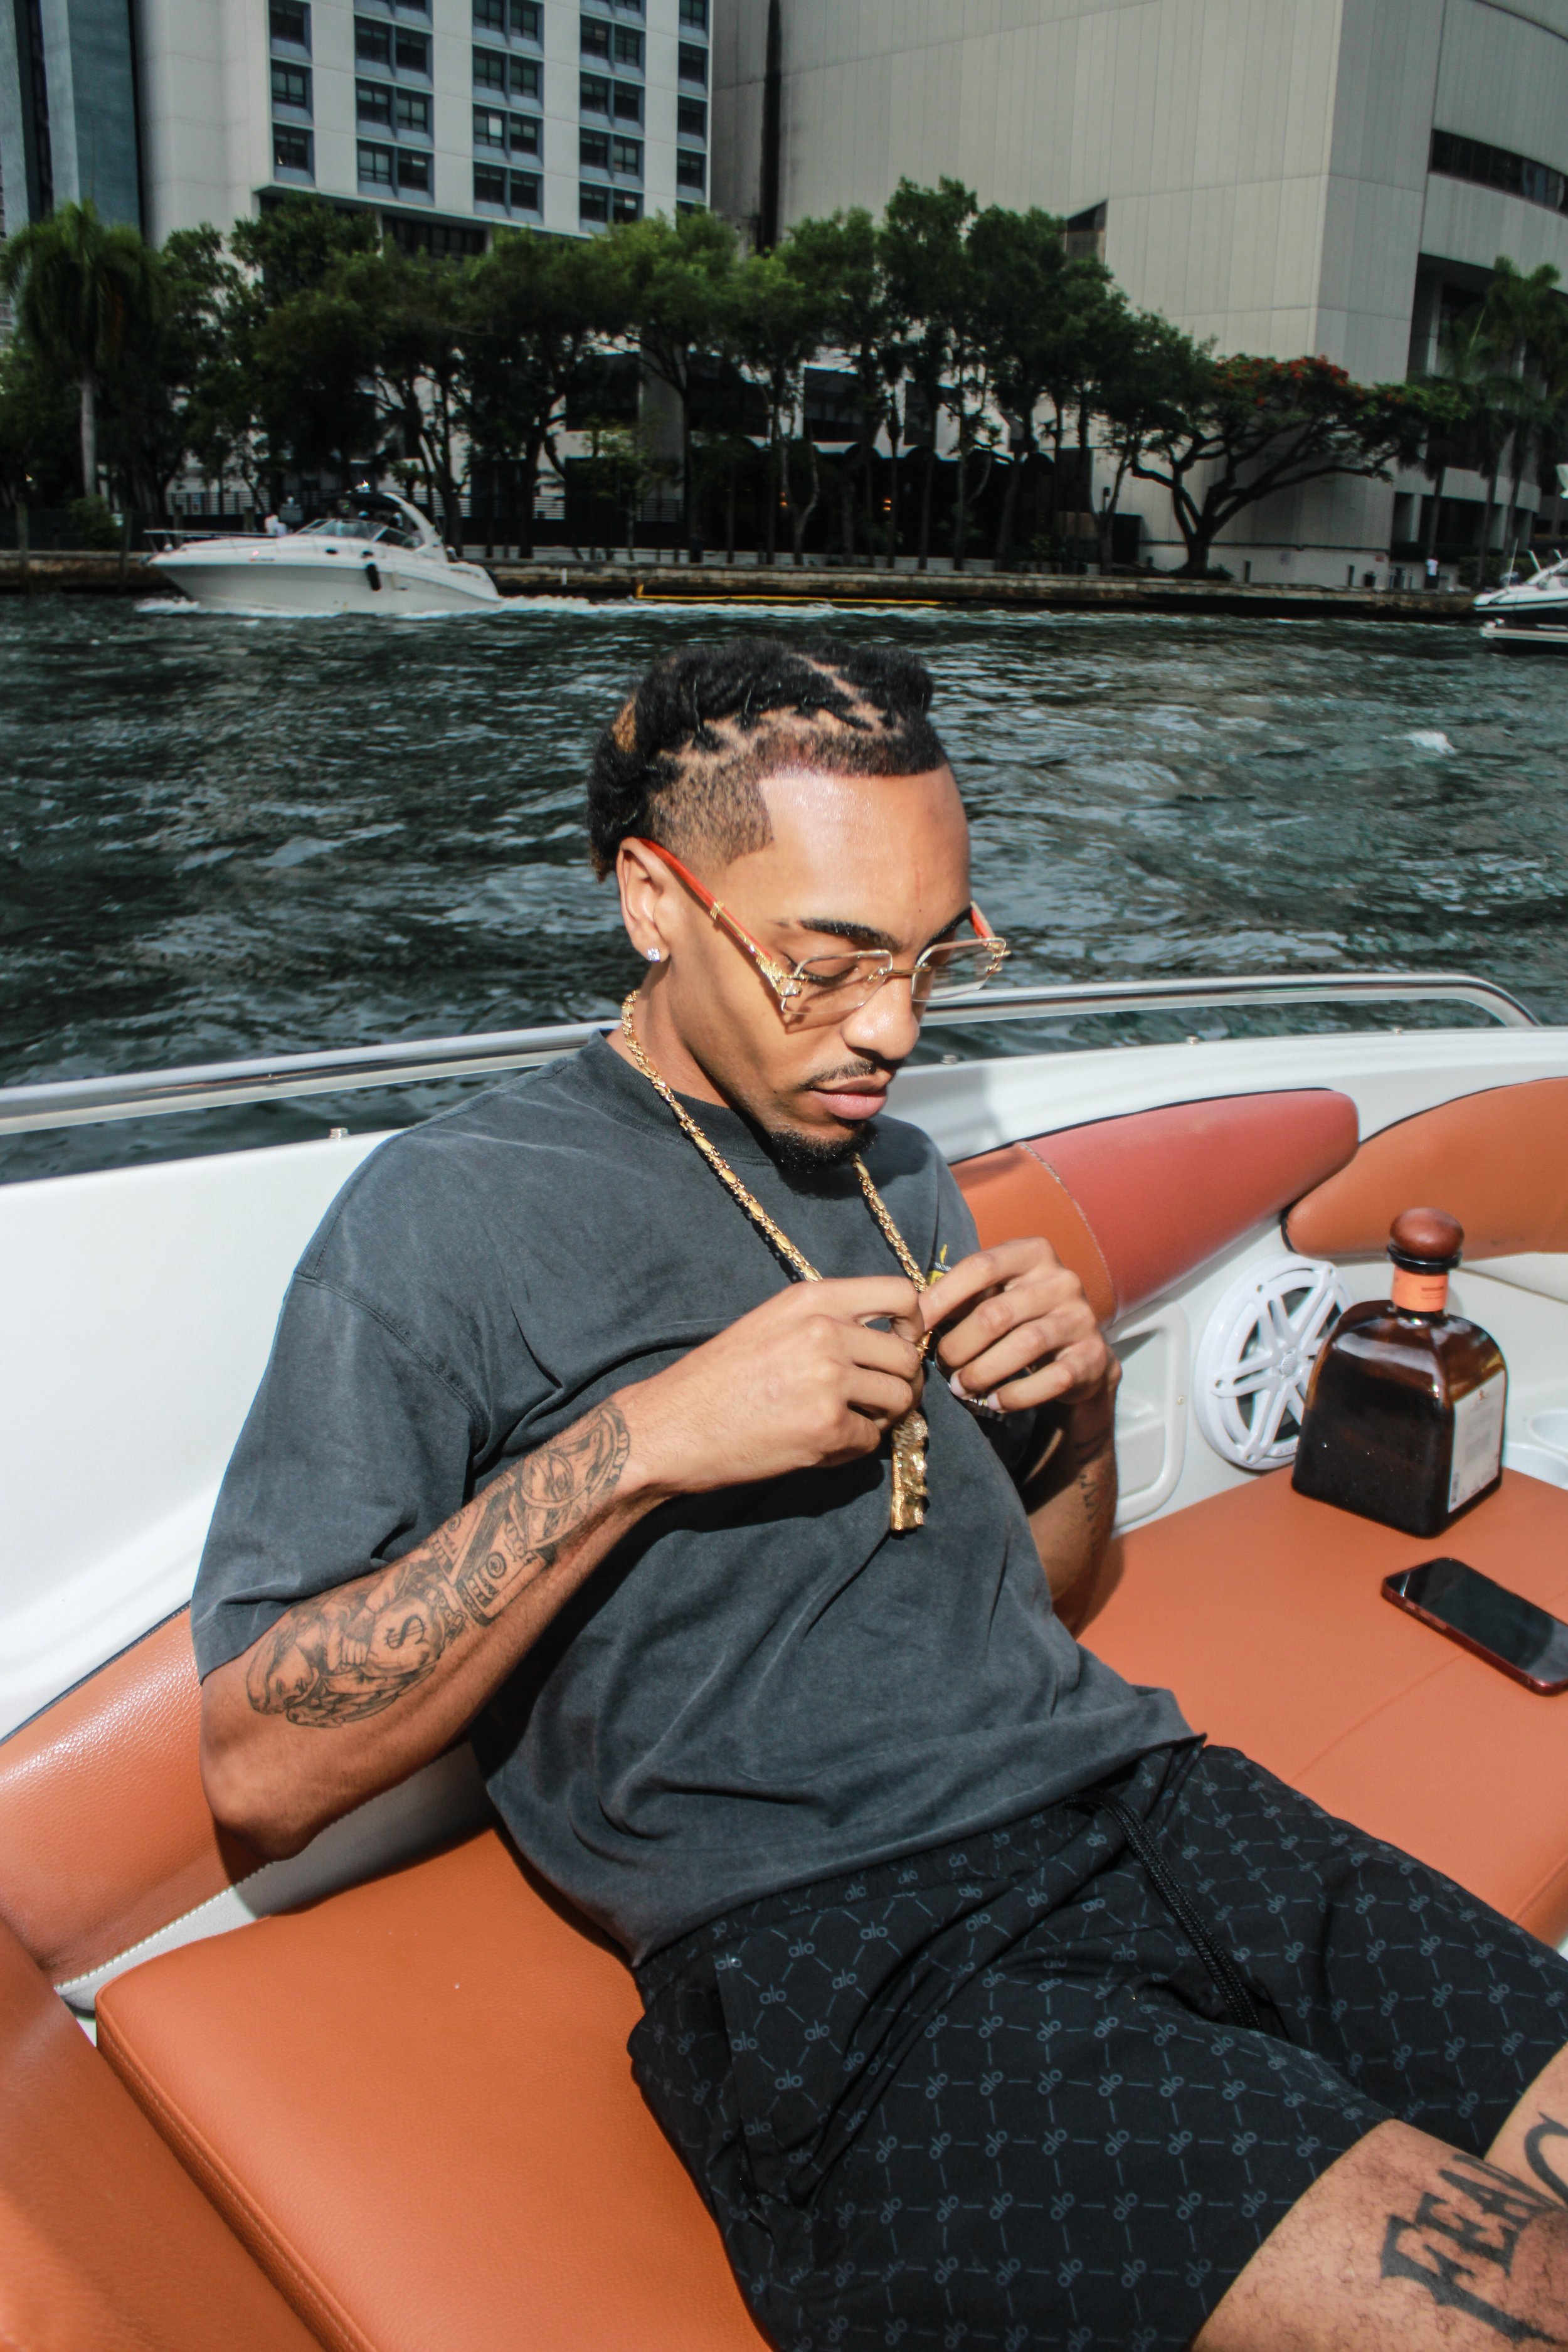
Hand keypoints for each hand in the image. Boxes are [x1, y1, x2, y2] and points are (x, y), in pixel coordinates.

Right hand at [620, 1276, 924, 1498]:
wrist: (670, 1426)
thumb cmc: (718, 1378)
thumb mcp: (772, 1323)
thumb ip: (829, 1320)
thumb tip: (891, 1337)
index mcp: (812, 1299)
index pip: (902, 1293)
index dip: (915, 1323)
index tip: (903, 1344)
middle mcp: (825, 1332)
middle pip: (907, 1357)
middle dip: (901, 1383)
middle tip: (880, 1399)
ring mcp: (828, 1380)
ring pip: (899, 1400)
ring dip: (882, 1416)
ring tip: (849, 1421)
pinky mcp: (826, 1428)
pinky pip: (871, 1439)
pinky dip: (853, 1447)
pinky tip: (820, 1444)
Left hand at [921, 1238, 1116, 1417]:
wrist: (1080, 1353)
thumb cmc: (1021, 1317)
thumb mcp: (995, 1294)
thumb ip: (961, 1296)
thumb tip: (910, 1315)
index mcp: (1033, 1253)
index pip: (981, 1266)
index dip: (942, 1296)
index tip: (915, 1325)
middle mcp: (1061, 1280)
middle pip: (997, 1313)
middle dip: (960, 1345)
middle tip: (942, 1365)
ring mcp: (1081, 1318)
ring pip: (1024, 1345)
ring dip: (983, 1372)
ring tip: (960, 1387)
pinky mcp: (1092, 1356)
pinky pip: (1051, 1379)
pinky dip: (1016, 1394)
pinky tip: (995, 1402)